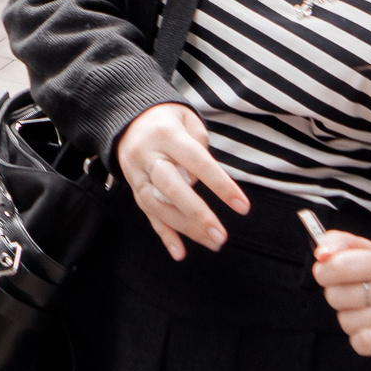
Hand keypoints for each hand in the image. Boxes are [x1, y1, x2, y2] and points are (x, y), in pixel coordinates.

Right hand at [115, 103, 249, 259]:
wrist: (126, 117)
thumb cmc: (168, 119)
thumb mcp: (187, 119)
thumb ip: (199, 147)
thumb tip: (199, 181)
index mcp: (166, 135)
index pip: (197, 162)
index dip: (220, 184)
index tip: (243, 207)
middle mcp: (147, 155)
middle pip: (171, 187)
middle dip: (197, 214)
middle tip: (220, 236)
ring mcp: (136, 172)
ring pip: (158, 205)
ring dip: (184, 229)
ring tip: (213, 243)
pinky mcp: (132, 186)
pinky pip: (147, 213)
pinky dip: (163, 234)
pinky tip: (179, 253)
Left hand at [310, 229, 370, 361]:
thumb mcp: (370, 255)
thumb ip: (341, 244)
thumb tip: (322, 254)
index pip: (339, 264)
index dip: (324, 273)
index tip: (330, 276)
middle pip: (336, 296)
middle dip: (338, 299)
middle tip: (359, 300)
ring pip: (347, 322)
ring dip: (352, 322)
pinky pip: (362, 342)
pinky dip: (362, 341)